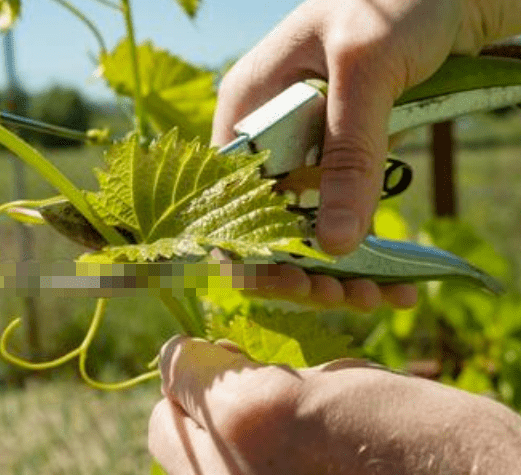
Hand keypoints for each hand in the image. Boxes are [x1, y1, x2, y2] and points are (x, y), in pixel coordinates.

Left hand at [148, 336, 520, 474]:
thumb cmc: (441, 445)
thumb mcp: (349, 384)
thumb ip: (271, 380)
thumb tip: (227, 375)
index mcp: (251, 417)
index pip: (178, 366)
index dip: (199, 355)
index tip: (218, 356)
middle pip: (163, 425)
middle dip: (193, 404)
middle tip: (236, 399)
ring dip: (204, 454)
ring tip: (258, 450)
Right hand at [212, 0, 520, 309]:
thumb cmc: (395, 1)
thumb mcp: (366, 69)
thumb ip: (349, 152)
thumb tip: (335, 246)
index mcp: (246, 105)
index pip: (225, 195)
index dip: (248, 249)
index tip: (295, 284)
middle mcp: (266, 135)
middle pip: (264, 224)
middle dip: (303, 270)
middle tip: (352, 298)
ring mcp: (303, 150)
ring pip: (304, 230)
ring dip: (338, 273)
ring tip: (384, 295)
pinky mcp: (339, 159)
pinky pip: (340, 216)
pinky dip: (365, 253)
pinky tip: (396, 281)